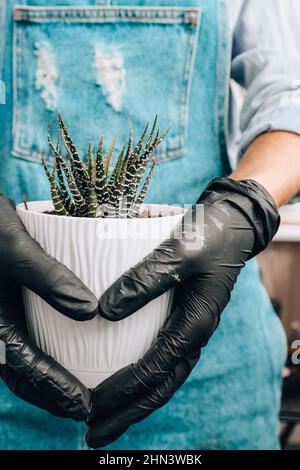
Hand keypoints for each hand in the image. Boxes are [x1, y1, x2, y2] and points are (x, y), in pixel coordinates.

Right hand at [0, 195, 98, 420]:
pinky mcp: (6, 306)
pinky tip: (69, 350)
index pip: (25, 364)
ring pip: (22, 358)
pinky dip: (45, 352)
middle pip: (22, 372)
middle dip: (53, 394)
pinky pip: (24, 337)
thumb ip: (48, 278)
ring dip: (49, 378)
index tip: (85, 405)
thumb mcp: (14, 247)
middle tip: (88, 408)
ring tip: (80, 390)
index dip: (55, 389)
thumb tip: (91, 312)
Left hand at [86, 177, 279, 447]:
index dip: (122, 392)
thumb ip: (144, 279)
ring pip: (161, 379)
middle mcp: (192, 335)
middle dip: (127, 413)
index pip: (155, 371)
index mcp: (195, 323)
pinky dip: (140, 378)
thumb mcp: (180, 251)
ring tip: (102, 418)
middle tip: (92, 432)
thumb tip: (103, 311)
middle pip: (159, 388)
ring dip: (133, 402)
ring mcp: (188, 330)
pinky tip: (118, 379)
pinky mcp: (180, 320)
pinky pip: (160, 359)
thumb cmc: (209, 235)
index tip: (91, 405)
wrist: (230, 224)